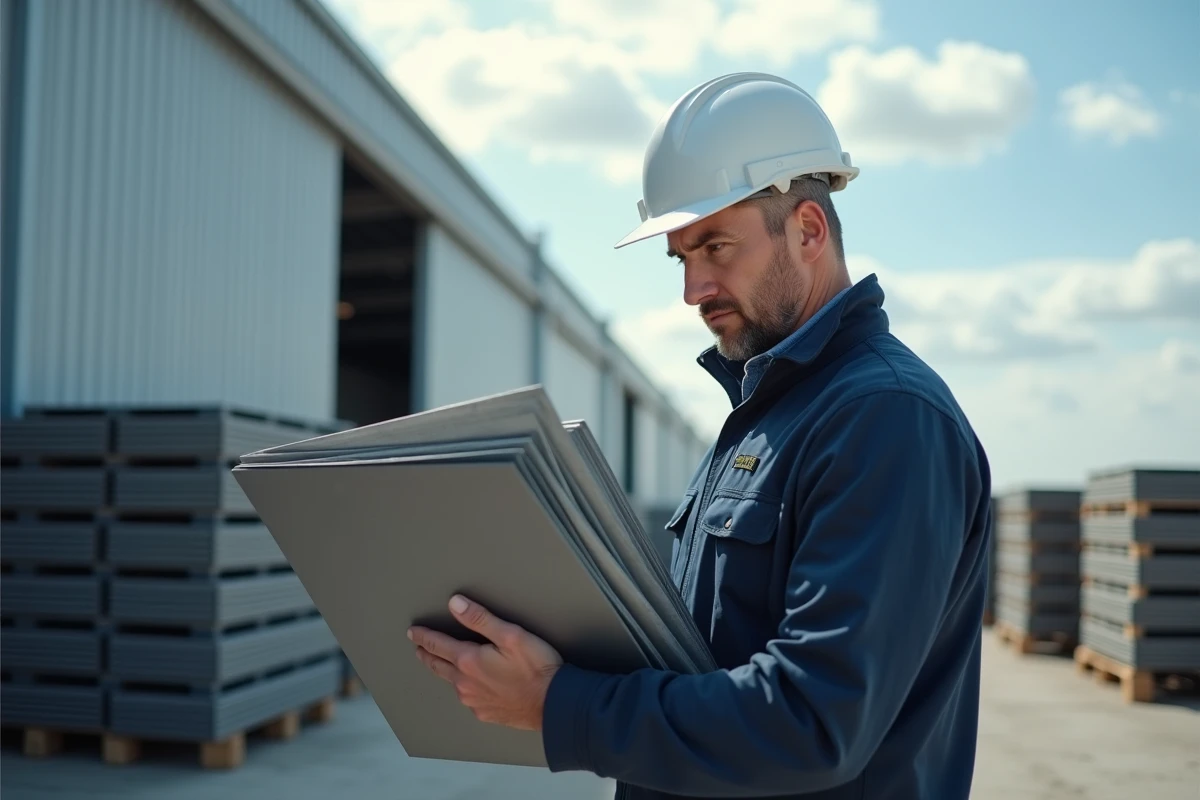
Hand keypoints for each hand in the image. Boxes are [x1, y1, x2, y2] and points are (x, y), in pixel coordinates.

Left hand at [408, 595, 562, 730]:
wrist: (554, 704)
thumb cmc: (536, 667)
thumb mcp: (511, 635)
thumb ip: (481, 619)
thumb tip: (455, 604)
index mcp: (469, 661)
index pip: (438, 645)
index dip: (424, 637)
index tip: (413, 632)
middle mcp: (465, 684)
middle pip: (438, 666)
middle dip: (426, 655)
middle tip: (419, 648)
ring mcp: (474, 702)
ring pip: (452, 684)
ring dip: (444, 672)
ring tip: (442, 665)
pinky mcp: (485, 713)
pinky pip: (467, 698)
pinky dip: (463, 688)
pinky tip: (469, 686)